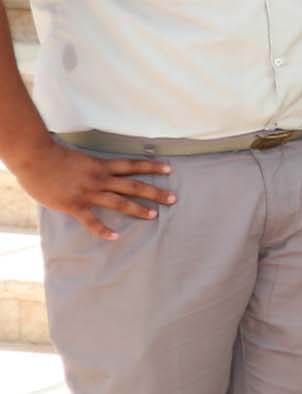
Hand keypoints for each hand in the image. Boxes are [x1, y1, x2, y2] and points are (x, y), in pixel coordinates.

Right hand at [11, 142, 173, 240]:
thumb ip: (92, 167)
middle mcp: (100, 179)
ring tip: (154, 215)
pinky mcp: (75, 205)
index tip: (169, 168)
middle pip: (134, 185)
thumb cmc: (54, 156)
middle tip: (173, 198)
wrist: (36, 159)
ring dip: (138, 209)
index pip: (133, 165)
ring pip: (119, 202)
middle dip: (155, 192)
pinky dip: (103, 230)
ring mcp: (89, 193)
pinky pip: (92, 221)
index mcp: (102, 165)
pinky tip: (116, 236)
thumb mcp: (81, 158)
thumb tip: (100, 172)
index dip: (152, 166)